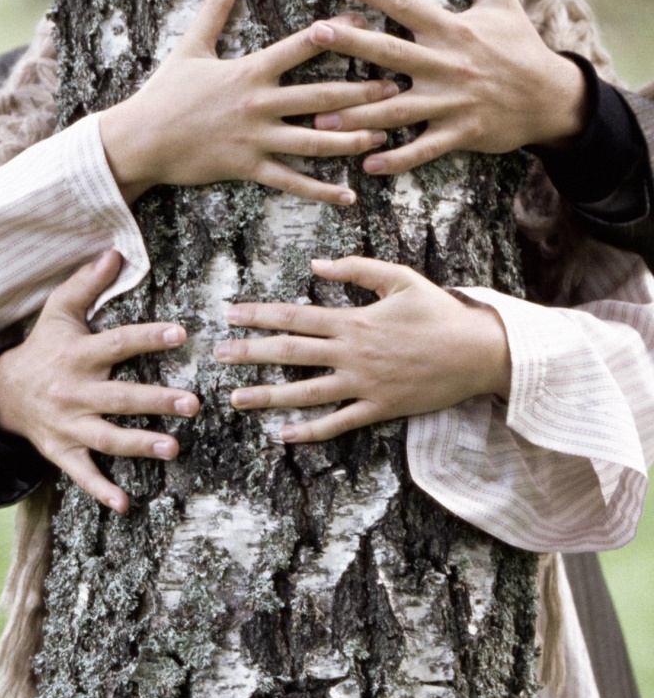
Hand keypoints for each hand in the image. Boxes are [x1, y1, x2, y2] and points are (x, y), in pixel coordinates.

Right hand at [0, 250, 199, 512]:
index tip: (180, 333)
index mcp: (79, 355)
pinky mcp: (63, 452)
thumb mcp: (59, 312)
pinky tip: (126, 504)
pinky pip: (83, 474)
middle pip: (120, 397)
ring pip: (107, 438)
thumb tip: (116, 252)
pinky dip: (102, 491)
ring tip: (173, 448)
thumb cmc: (45, 347)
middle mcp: (75, 392)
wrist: (3, 393)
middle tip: (192, 403)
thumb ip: (87, 283)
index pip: (118, 343)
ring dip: (140, 444)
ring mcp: (69, 425)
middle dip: (156, 401)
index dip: (148, 337)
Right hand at [100, 0, 395, 206]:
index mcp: (250, 70)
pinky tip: (349, 195)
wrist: (140, 138)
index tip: (369, 28)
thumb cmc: (165, 92)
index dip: (337, 35)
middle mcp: (258, 103)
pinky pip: (291, 183)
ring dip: (351, 139)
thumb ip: (216, 6)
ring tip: (383, 137)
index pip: (301, 47)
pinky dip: (321, 190)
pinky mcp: (247, 168)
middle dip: (361, 92)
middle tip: (397, 88)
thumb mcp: (191, 45)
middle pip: (320, 96)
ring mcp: (255, 138)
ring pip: (313, 141)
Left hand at [216, 255, 510, 442]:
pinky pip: (337, 423)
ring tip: (236, 398)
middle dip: (249, 354)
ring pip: (304, 392)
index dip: (258, 315)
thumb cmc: (440, 311)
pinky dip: (309, 431)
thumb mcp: (401, 277)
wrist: (478, 352)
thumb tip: (316, 263)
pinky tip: (283, 434)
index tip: (230, 314)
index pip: (294, 316)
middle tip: (218, 356)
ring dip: (267, 395)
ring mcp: (363, 385)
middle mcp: (351, 354)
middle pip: (289, 353)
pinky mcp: (378, 409)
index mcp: (353, 320)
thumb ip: (357, 268)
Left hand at [310, 0, 588, 173]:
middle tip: (314, 33)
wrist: (551, 97)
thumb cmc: (519, 45)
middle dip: (352, 43)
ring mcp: (452, 102)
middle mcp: (447, 65)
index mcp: (452, 29)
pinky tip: (367, 164)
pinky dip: (397, 159)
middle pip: (392, 53)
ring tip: (320, 121)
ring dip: (359, 116)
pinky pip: (424, 149)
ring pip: (398, 110)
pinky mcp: (460, 133)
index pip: (405, 4)